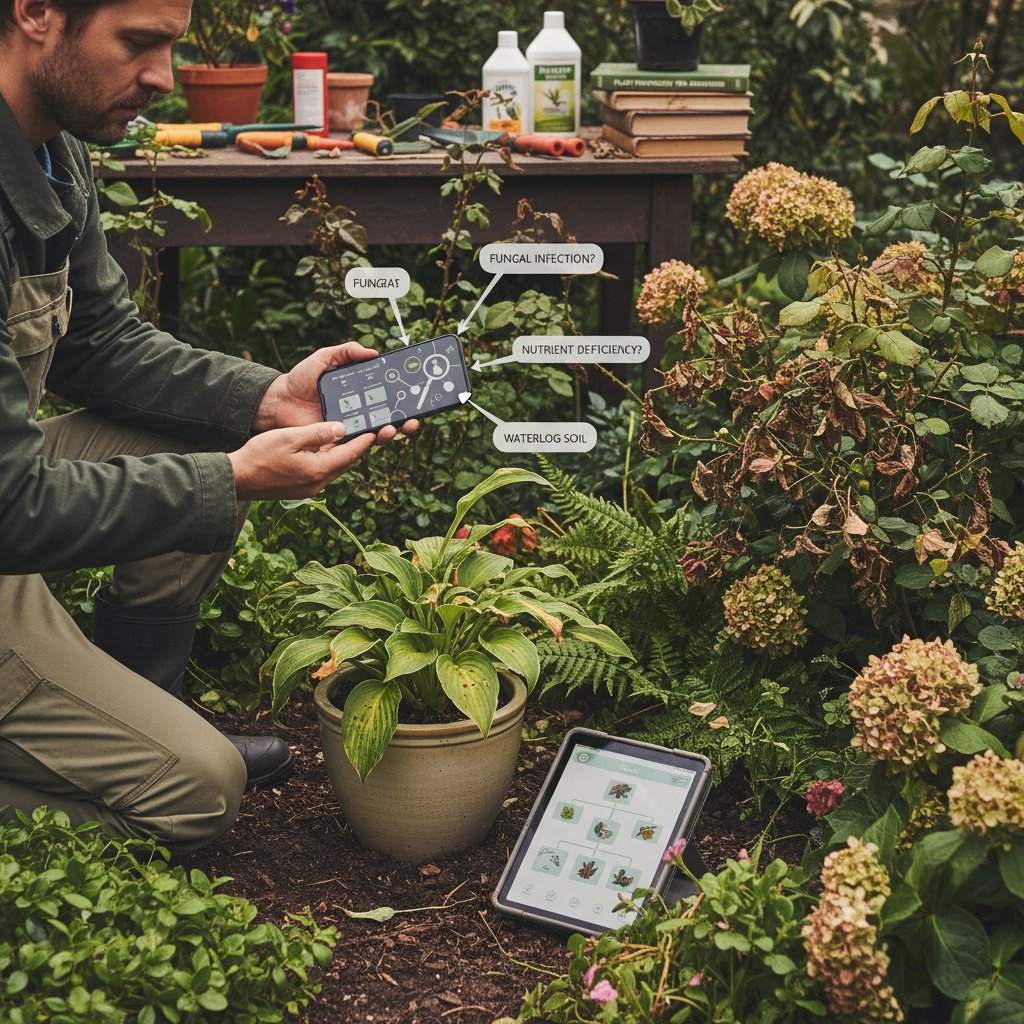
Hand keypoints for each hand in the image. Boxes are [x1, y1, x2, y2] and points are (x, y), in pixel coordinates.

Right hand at [229, 421, 390, 499]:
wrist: (236, 479)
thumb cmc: (260, 456)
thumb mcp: (290, 437)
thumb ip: (317, 433)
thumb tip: (342, 428)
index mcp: (319, 470)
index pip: (350, 454)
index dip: (365, 441)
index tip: (378, 430)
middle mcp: (319, 483)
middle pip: (346, 462)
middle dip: (358, 447)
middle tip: (371, 432)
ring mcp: (310, 488)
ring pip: (334, 467)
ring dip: (344, 453)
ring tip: (354, 438)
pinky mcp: (301, 489)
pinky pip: (322, 472)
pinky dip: (329, 459)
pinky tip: (329, 448)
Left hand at [252, 343, 416, 439]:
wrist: (279, 401)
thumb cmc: (301, 379)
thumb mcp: (324, 358)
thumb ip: (346, 351)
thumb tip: (372, 353)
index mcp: (361, 392)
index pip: (388, 396)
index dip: (404, 397)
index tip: (415, 395)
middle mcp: (360, 411)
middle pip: (391, 418)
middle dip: (406, 422)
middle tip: (412, 420)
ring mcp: (350, 428)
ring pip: (378, 434)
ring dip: (391, 433)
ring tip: (392, 428)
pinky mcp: (338, 442)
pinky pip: (357, 445)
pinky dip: (368, 442)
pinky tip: (373, 436)